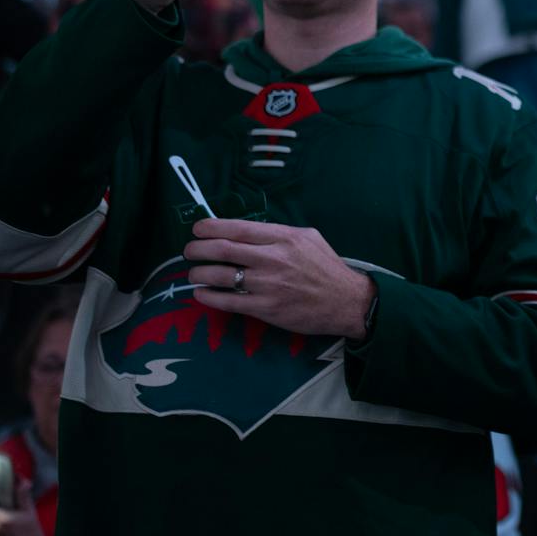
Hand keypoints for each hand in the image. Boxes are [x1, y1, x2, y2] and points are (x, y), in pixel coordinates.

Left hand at [183, 218, 376, 339]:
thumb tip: (247, 231)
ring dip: (199, 273)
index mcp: (285, 238)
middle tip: (189, 251)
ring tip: (193, 273)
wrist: (347, 302)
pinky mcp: (266, 309)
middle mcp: (274, 259)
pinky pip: (228, 302)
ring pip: (220, 276)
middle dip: (198, 249)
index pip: (238, 228)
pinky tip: (201, 293)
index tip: (198, 229)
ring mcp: (269, 285)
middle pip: (223, 249)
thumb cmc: (326, 268)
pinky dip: (208, 296)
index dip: (211, 227)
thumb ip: (279, 232)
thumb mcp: (309, 238)